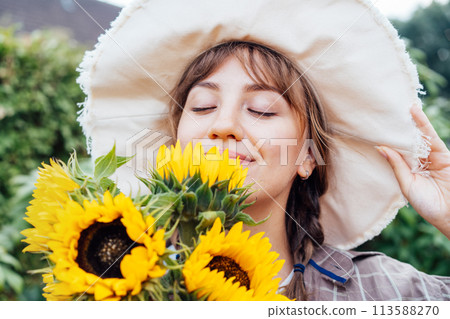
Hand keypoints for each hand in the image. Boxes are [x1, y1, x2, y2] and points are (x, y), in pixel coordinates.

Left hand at [376, 105, 449, 238]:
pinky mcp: (443, 154)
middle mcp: (418, 162)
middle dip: (397, 128)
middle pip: (406, 141)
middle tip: (384, 111)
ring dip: (410, 121)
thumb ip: (397, 165)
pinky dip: (423, 124)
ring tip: (398, 106)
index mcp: (407, 170)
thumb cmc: (427, 205)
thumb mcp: (407, 184)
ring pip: (418, 137)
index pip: (395, 151)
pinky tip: (414, 112)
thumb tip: (381, 147)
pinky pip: (431, 137)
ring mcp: (431, 157)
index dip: (387, 140)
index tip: (373, 128)